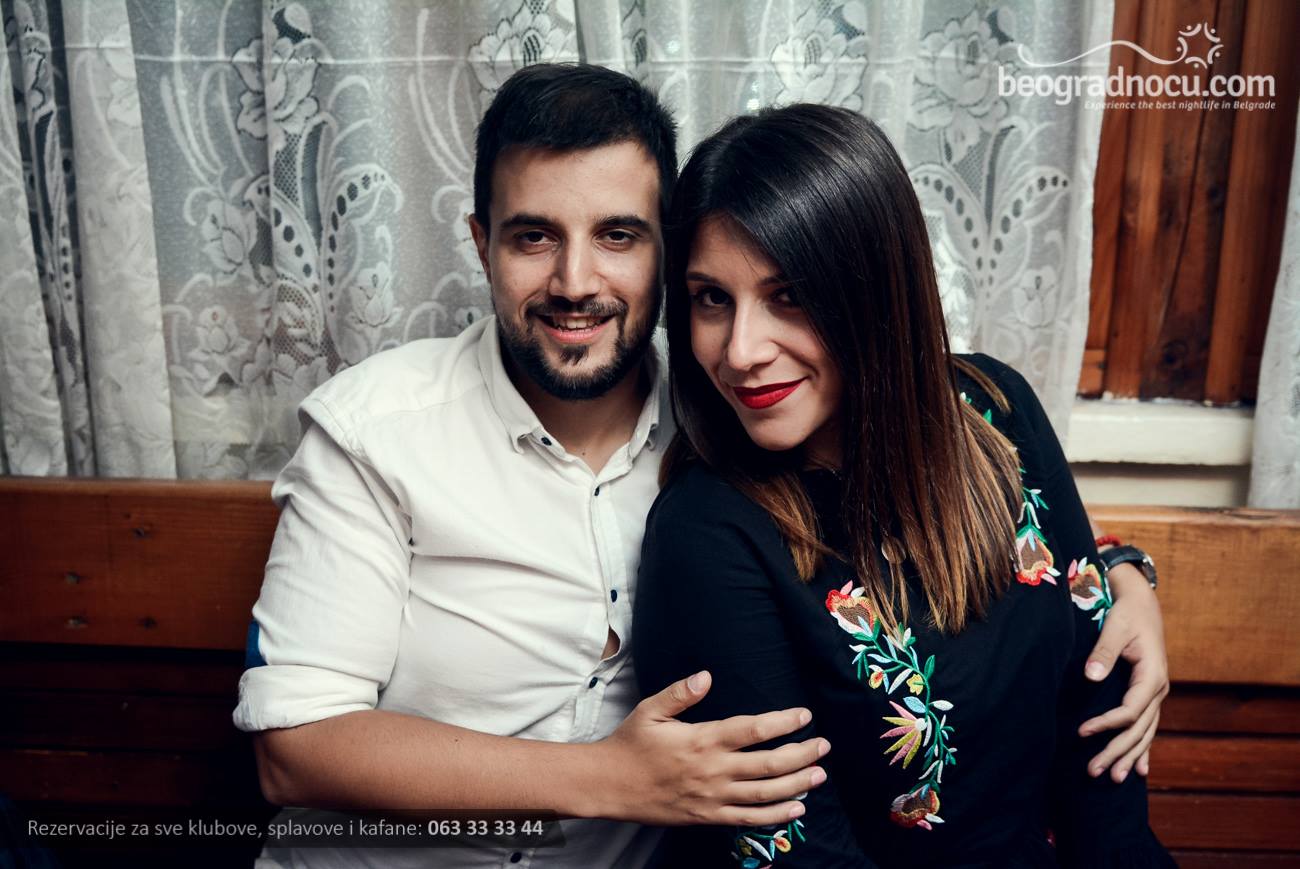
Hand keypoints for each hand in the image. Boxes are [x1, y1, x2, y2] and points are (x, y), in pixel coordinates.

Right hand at [596, 671, 830, 825]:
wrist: (610, 786)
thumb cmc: (631, 744)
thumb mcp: (650, 709)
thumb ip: (680, 693)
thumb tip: (707, 675)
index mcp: (702, 740)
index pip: (752, 730)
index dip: (782, 723)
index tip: (804, 716)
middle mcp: (713, 770)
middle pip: (769, 764)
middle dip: (801, 754)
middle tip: (824, 745)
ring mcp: (713, 797)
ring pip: (765, 794)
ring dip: (796, 784)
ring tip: (819, 774)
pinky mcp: (708, 817)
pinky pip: (749, 820)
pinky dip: (776, 817)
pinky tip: (796, 809)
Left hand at [1079, 563, 1168, 782]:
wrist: (1142, 603)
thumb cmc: (1127, 613)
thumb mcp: (1115, 627)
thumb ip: (1104, 652)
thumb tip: (1091, 675)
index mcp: (1152, 675)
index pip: (1130, 710)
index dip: (1107, 724)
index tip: (1082, 732)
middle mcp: (1158, 689)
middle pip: (1139, 729)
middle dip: (1117, 752)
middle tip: (1094, 771)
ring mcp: (1156, 694)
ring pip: (1145, 733)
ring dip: (1130, 756)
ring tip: (1114, 778)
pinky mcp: (1149, 694)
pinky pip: (1148, 727)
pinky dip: (1143, 749)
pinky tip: (1140, 770)